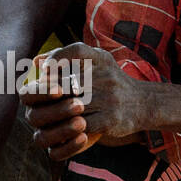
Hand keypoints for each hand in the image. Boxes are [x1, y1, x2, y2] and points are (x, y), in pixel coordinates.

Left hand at [19, 43, 144, 161]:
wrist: (144, 103)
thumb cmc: (111, 81)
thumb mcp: (98, 60)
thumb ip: (68, 56)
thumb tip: (37, 61)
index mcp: (100, 59)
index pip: (77, 51)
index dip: (57, 60)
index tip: (44, 73)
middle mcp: (105, 77)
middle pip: (67, 83)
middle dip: (50, 94)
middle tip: (37, 102)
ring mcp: (108, 98)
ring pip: (71, 106)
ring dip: (56, 113)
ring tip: (46, 117)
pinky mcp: (110, 119)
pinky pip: (82, 124)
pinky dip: (69, 127)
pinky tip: (62, 128)